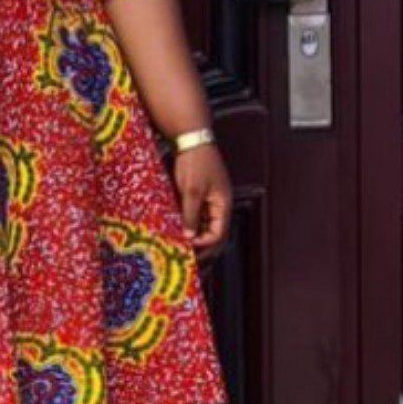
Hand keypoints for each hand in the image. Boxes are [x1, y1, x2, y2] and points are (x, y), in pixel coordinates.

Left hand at [171, 145, 231, 261]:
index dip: (204, 245)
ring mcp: (210, 202)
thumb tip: (188, 236)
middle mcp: (219, 206)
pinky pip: (198, 219)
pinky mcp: (200, 197)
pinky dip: (191, 230)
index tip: (188, 250)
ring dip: (197, 242)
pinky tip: (179, 236)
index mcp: (223, 205)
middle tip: (189, 265)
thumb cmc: (195, 161)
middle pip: (215, 236)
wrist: (191, 139)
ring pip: (206, 229)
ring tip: (184, 255)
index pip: (218, 234)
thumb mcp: (191, 190)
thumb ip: (190, 214)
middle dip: (204, 251)